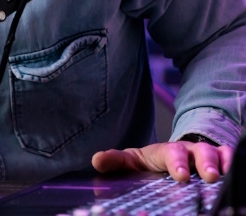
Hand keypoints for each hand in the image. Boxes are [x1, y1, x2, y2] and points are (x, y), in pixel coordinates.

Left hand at [92, 140, 234, 182]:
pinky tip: (231, 170)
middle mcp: (188, 151)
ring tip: (220, 177)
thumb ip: (115, 162)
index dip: (176, 163)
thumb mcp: (131, 161)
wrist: (169, 157)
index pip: (171, 153)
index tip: (180, 176)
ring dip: (219, 164)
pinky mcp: (218, 162)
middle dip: (204, 163)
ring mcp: (204, 156)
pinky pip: (227, 157)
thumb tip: (97, 160)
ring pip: (215, 155)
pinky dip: (230, 161)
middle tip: (208, 176)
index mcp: (165, 152)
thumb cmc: (150, 161)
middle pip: (198, 152)